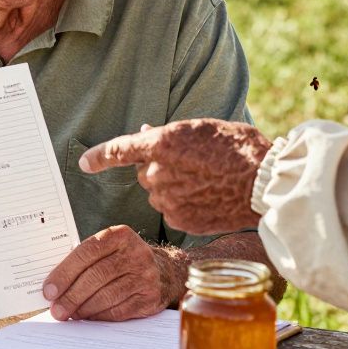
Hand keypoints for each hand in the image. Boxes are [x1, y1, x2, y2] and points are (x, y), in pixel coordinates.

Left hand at [41, 225, 180, 321]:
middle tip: (56, 310)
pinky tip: (87, 317)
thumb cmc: (124, 260)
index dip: (65, 272)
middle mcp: (135, 253)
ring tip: (68, 314)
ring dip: (83, 308)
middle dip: (71, 295)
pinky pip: (119, 310)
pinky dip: (99, 316)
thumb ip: (84, 261)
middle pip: (96, 276)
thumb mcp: (109, 250)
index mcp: (120, 236)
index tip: (49, 290)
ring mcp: (145, 276)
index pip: (87, 252)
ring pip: (107, 295)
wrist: (164, 271)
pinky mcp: (150, 298)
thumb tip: (54, 286)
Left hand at [80, 119, 271, 234]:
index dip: (98, 156)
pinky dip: (183, 205)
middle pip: (145, 172)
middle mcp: (157, 172)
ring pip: (159, 193)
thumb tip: (145, 134)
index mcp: (161, 143)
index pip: (118, 150)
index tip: (84, 163)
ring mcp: (167, 198)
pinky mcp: (178, 219)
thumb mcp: (201, 129)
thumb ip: (168, 134)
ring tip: (206, 181)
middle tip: (192, 164)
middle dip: (161, 168)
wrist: (263, 183)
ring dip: (173, 187)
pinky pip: (171, 211)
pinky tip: (207, 198)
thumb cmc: (238, 148)